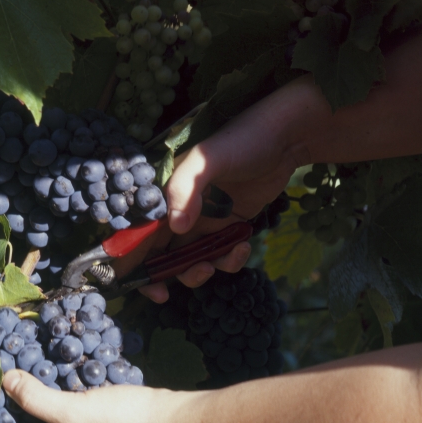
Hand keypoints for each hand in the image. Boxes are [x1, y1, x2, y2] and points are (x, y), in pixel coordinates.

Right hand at [134, 77, 317, 301]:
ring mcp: (203, 221)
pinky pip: (220, 254)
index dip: (134, 263)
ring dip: (201, 270)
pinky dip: (229, 260)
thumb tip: (177, 228)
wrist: (287, 136)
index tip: (150, 285)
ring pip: (191, 260)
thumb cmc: (242, 139)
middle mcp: (178, 210)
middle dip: (170, 275)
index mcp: (163, 194)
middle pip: (161, 255)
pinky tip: (243, 246)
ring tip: (218, 265)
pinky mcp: (227, 227)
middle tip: (188, 281)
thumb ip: (186, 189)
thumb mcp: (208, 158)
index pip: (138, 233)